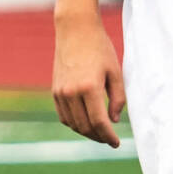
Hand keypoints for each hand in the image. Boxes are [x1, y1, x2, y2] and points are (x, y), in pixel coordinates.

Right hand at [52, 13, 125, 147]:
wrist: (75, 29)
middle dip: (99, 137)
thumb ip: (117, 99)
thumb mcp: (116, 73)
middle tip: (110, 140)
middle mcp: (71, 91)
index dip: (109, 137)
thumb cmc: (100, 49)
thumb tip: (113, 121)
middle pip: (85, 126)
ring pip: (73, 124)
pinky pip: (63, 115)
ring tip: (100, 133)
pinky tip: (86, 124)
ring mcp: (60, 91)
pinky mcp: (55, 89)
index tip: (117, 143)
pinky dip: (74, 124)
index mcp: (89, 87)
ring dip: (87, 133)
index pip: (99, 122)